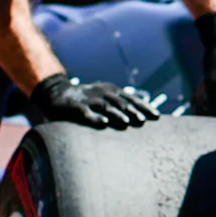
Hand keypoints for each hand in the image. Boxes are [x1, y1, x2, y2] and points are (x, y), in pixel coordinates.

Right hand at [29, 71, 161, 129]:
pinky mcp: (76, 107)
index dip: (144, 107)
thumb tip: (144, 111)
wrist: (58, 93)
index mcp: (112, 91)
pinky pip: (86, 113)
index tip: (157, 117)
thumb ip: (122, 103)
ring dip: (117, 115)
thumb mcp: (106, 97)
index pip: (132, 99)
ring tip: (127, 123)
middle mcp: (103, 94)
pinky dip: (95, 118)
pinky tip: (103, 125)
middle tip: (144, 121)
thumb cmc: (88, 99)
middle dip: (133, 111)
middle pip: (121, 102)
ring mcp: (89, 100)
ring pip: (106, 107)